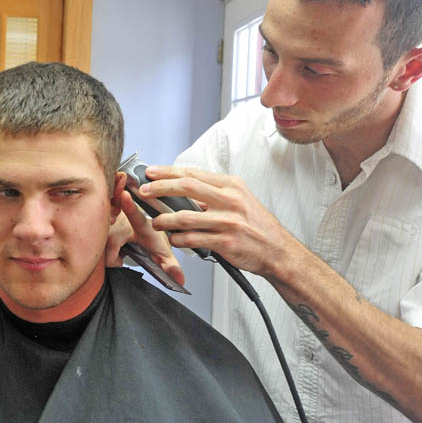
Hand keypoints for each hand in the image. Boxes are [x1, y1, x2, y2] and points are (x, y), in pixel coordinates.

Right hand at [105, 173, 184, 284]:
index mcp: (141, 224)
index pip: (135, 214)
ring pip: (99, 246)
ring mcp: (108, 217)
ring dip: (106, 253)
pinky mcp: (96, 216)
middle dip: (114, 258)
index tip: (125, 195)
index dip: (129, 205)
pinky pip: (91, 240)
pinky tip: (106, 242)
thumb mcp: (161, 252)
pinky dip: (98, 246)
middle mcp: (122, 217)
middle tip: (124, 254)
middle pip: (110, 245)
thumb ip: (170, 266)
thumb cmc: (149, 237)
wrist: (139, 224)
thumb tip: (180, 280)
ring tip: (116, 248)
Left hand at [139, 166, 300, 277]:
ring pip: (186, 216)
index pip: (193, 173)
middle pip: (187, 187)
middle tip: (144, 191)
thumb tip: (182, 188)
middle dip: (160, 188)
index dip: (168, 172)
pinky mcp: (226, 241)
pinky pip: (194, 239)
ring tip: (156, 222)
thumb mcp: (239, 200)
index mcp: (231, 185)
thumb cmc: (255, 225)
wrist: (277, 251)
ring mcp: (229, 221)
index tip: (151, 172)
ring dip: (165, 219)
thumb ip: (213, 193)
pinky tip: (174, 240)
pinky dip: (179, 239)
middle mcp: (230, 200)